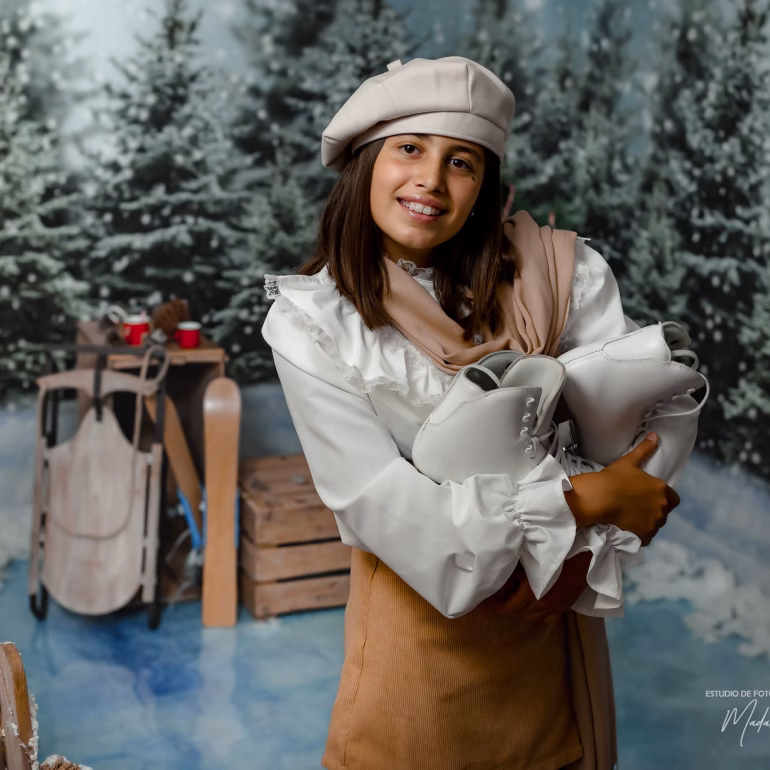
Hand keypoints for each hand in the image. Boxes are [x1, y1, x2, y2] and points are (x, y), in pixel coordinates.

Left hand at [486, 551, 592, 620]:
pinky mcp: (564, 607)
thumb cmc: (555, 554)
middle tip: (496, 599)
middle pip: (518, 613)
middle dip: (505, 607)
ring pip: (531, 617)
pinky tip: (532, 606)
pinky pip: (546, 617)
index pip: (509, 607)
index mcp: (532, 593)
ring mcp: (555, 608)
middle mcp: (542, 605)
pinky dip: (536, 614)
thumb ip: (514, 574)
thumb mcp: (529, 562)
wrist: (585, 557)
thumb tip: (500, 583)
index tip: (486, 601)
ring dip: (519, 611)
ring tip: (512, 600)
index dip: (496, 605)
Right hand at [565, 432, 679, 545]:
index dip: (664, 498)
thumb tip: (654, 435)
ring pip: (655, 524)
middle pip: (663, 512)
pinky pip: (646, 537)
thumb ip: (644, 449)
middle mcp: (661, 508)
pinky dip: (640, 533)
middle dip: (654, 510)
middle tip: (636, 505)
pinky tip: (628, 526)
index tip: (650, 497)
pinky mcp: (644, 535)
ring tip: (631, 516)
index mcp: (662, 490)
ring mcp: (653, 523)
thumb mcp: (628, 462)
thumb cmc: (614, 478)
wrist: (599, 498)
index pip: (674, 499)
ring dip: (647, 522)